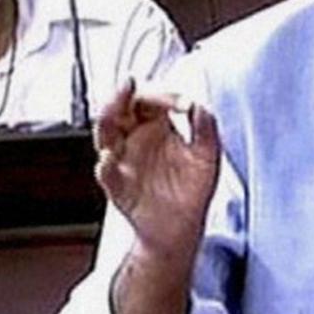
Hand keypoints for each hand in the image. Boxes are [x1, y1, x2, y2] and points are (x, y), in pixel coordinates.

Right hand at [95, 79, 220, 261]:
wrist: (181, 228)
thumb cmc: (192, 191)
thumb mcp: (207, 157)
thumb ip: (206, 129)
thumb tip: (198, 104)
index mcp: (158, 127)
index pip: (150, 100)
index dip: (163, 95)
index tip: (182, 104)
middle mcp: (136, 139)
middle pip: (119, 108)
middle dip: (121, 94)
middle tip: (128, 84)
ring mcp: (123, 160)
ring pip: (105, 133)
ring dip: (106, 118)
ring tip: (114, 110)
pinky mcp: (117, 185)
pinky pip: (106, 172)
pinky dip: (105, 164)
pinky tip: (110, 157)